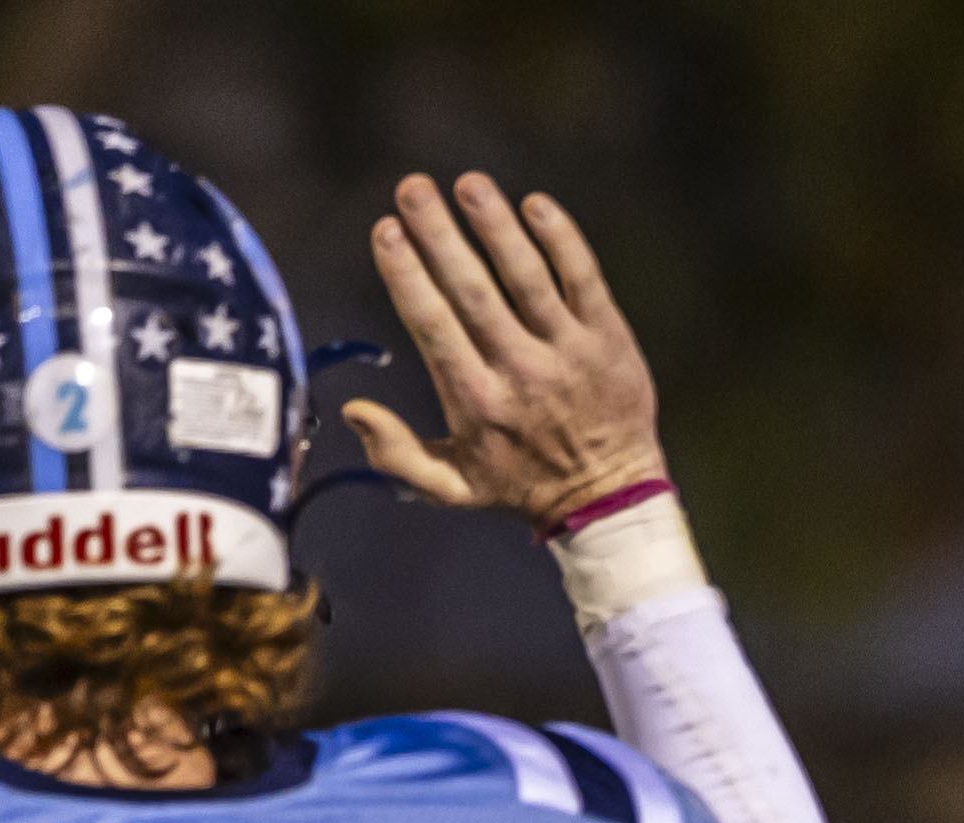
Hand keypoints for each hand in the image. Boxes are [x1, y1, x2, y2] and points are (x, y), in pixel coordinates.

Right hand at [343, 173, 665, 526]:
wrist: (608, 498)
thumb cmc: (523, 484)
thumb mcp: (454, 488)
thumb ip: (398, 454)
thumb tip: (354, 411)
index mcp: (476, 401)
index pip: (433, 325)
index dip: (408, 275)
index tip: (385, 231)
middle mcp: (520, 371)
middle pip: (473, 291)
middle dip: (440, 235)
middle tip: (412, 187)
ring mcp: (568, 351)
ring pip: (528, 277)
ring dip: (496, 226)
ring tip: (469, 184)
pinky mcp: (609, 339)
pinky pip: (584, 279)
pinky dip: (562, 241)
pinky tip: (536, 205)